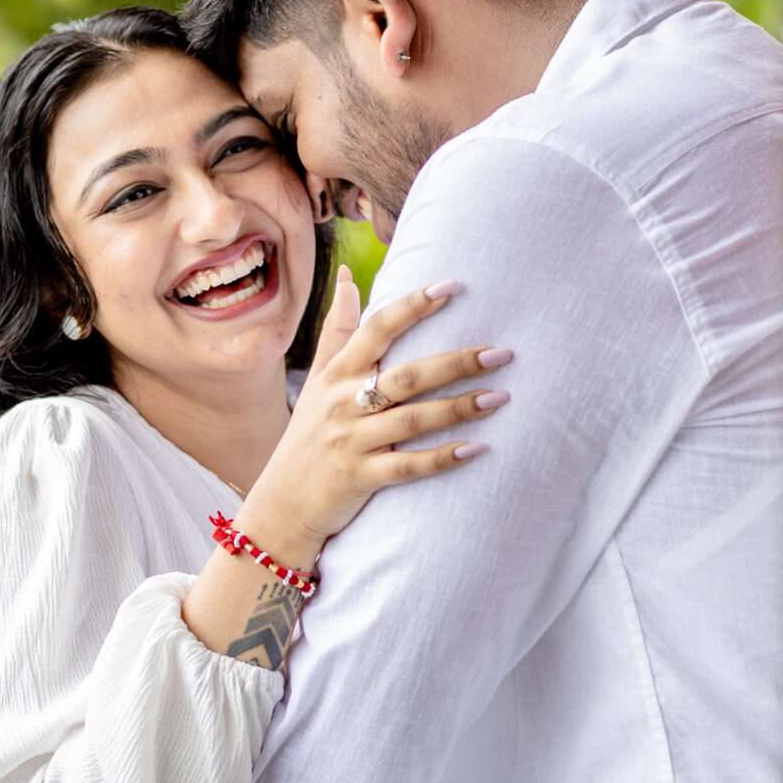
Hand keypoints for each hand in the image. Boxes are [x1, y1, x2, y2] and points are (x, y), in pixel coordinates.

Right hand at [238, 267, 510, 573]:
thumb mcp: (318, 380)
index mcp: (337, 374)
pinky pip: (407, 466)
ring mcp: (351, 442)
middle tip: (500, 353)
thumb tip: (347, 276)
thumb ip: (336, 329)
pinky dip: (441, 458)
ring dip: (458, 408)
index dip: (413, 306)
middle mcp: (343, 403)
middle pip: (406, 376)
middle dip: (455, 363)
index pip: (377, 329)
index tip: (453, 286)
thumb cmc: (308, 436)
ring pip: (412, 420)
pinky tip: (476, 448)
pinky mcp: (360, 478)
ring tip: (500, 397)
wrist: (281, 505)